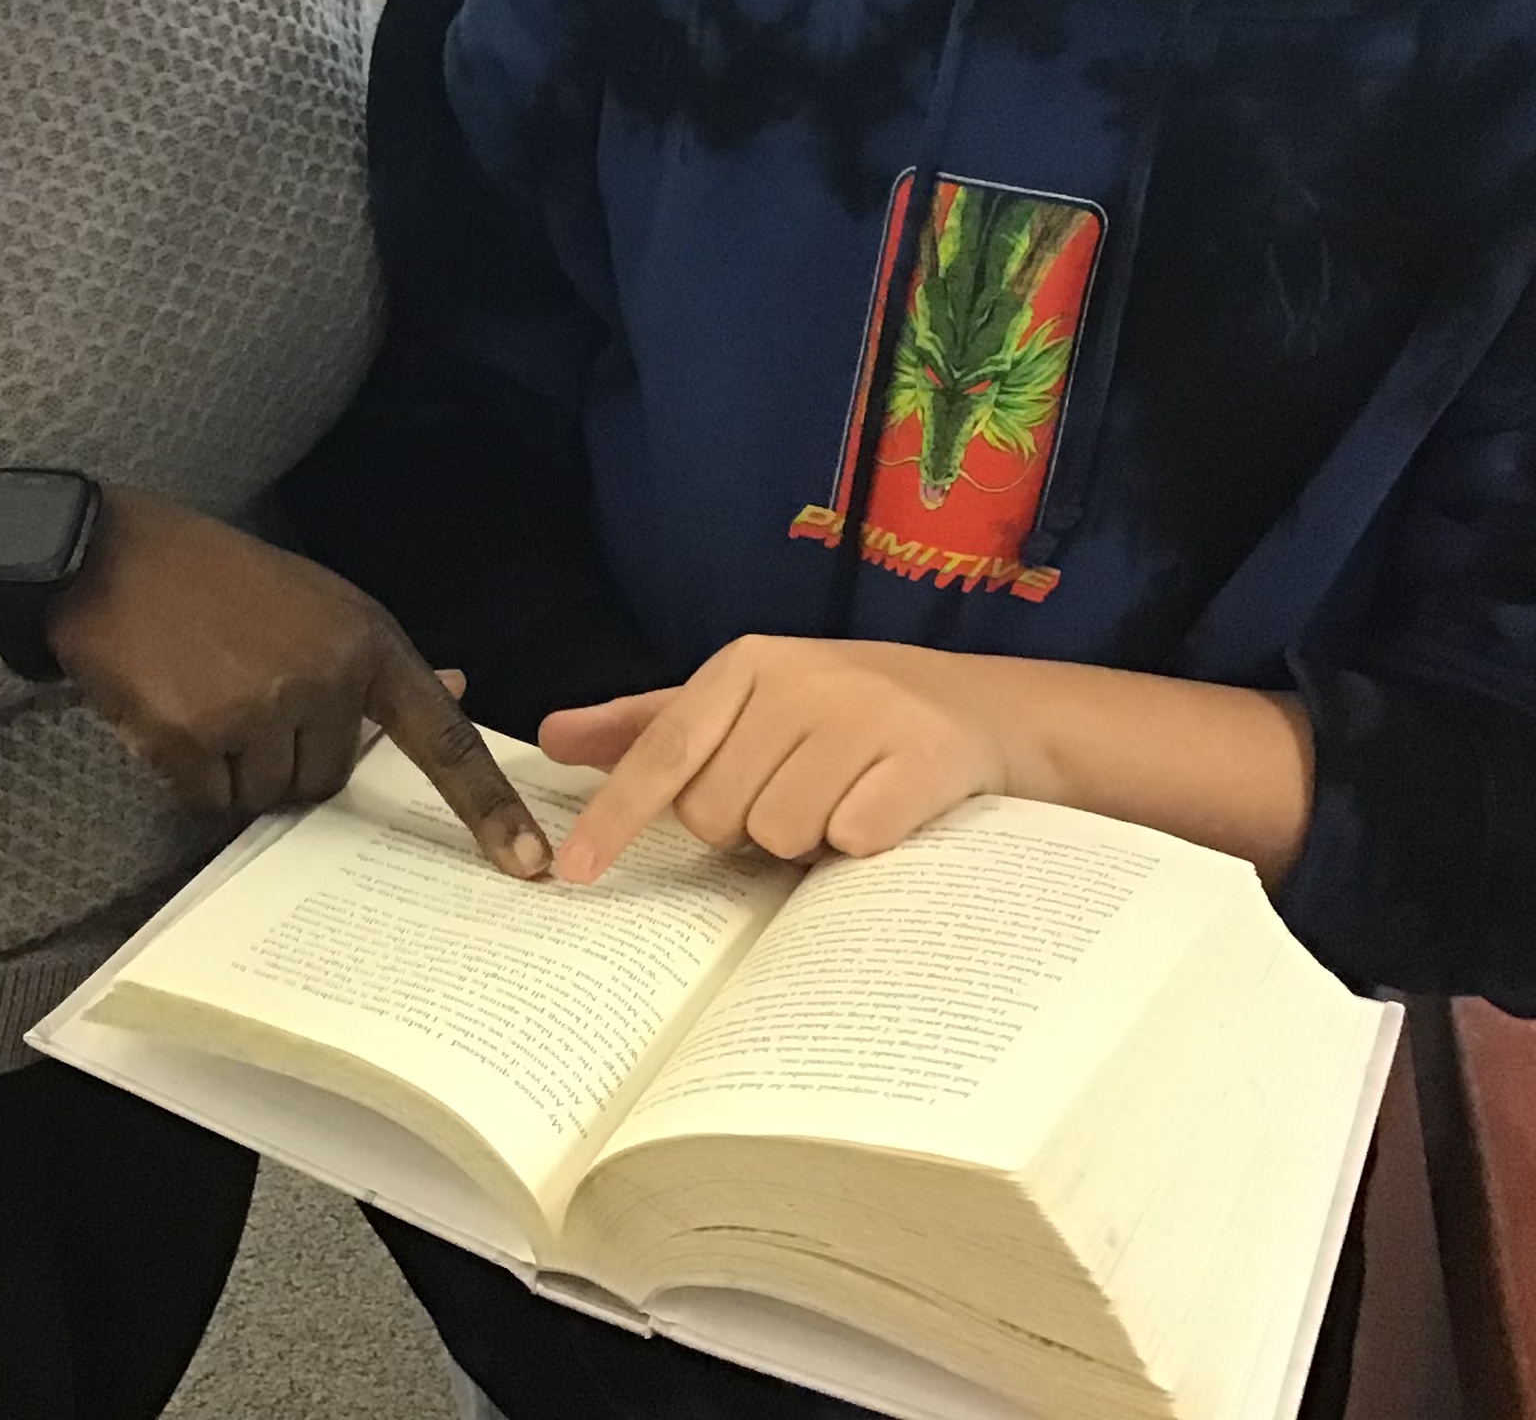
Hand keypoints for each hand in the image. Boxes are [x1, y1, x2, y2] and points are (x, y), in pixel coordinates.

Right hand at [46, 490, 549, 877]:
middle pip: (326, 782)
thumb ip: (377, 660)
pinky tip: (168, 705)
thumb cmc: (222, 580)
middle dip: (285, 756)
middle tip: (243, 692)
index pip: (444, 739)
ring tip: (204, 690)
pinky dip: (184, 768)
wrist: (114, 555)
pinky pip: (206, 796)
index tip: (528, 864)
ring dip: (232, 765)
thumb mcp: (319, 601)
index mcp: (368, 643)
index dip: (488, 805)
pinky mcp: (196, 733)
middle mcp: (326, 677)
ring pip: (266, 796)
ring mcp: (261, 706)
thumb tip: (457, 693)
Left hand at [540, 636, 1038, 884]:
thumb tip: (552, 737)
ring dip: (805, 841)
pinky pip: (849, 842)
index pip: (663, 752)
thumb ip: (649, 726)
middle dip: (746, 826)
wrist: (982, 708)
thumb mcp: (744, 703)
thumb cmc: (842, 713)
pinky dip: (860, 844)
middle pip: (715, 813)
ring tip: (841, 799)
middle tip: (794, 793)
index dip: (613, 816)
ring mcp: (864, 715)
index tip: (570, 872)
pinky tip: (883, 811)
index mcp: (745, 662)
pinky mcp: (922, 758)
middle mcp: (800, 678)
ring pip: (779, 835)